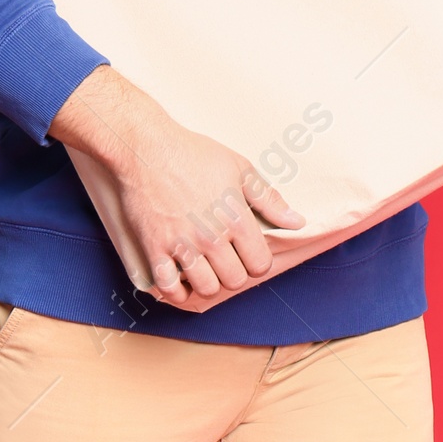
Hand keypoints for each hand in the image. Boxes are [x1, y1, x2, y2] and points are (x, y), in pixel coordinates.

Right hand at [50, 67, 304, 305]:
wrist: (146, 148)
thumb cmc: (194, 154)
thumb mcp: (239, 168)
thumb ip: (269, 199)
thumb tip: (297, 222)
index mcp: (236, 218)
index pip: (260, 264)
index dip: (258, 263)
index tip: (248, 255)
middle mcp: (211, 236)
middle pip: (235, 280)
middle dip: (235, 274)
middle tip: (226, 262)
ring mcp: (182, 244)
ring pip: (206, 288)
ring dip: (208, 284)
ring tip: (205, 271)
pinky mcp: (155, 248)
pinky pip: (169, 288)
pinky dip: (177, 293)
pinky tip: (181, 284)